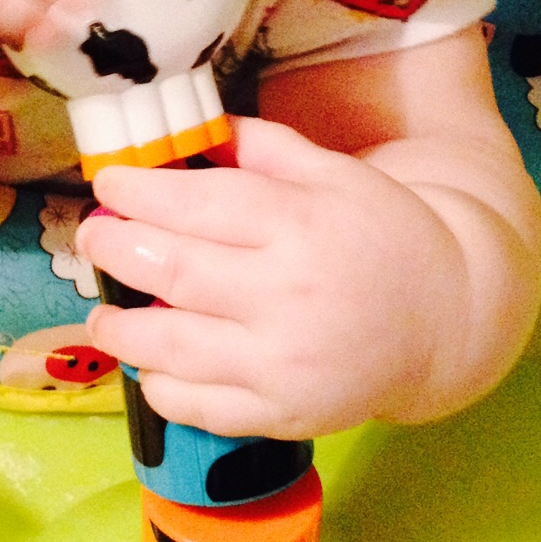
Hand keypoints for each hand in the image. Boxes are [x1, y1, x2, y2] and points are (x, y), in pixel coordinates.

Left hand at [75, 115, 472, 438]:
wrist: (448, 320)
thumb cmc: (384, 236)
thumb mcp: (335, 175)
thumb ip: (262, 148)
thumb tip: (188, 128)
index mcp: (302, 225)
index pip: (199, 205)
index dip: (139, 192)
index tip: (108, 184)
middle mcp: (288, 296)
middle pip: (175, 271)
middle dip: (117, 249)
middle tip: (91, 237)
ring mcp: (282, 363)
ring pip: (173, 347)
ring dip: (121, 329)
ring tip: (102, 314)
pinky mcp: (281, 414)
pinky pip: (199, 406)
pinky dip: (161, 387)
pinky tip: (150, 365)